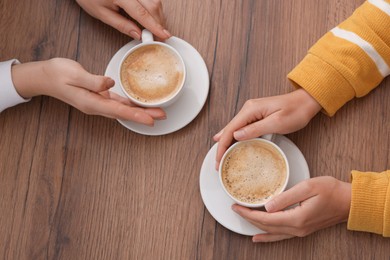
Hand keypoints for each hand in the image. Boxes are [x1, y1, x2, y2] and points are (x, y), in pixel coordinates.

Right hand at [12, 58, 165, 125]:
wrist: (44, 77)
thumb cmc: (57, 74)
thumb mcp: (74, 74)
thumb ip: (93, 80)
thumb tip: (110, 83)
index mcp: (91, 102)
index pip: (119, 111)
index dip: (136, 116)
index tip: (151, 120)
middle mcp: (96, 106)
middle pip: (124, 113)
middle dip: (144, 115)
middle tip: (162, 115)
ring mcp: (97, 103)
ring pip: (123, 109)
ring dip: (139, 110)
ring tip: (156, 111)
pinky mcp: (98, 97)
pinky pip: (117, 103)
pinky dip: (129, 104)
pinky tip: (138, 103)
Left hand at [76, 0, 170, 39]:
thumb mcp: (101, 13)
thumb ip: (121, 24)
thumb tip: (137, 34)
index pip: (142, 14)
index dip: (155, 26)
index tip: (163, 35)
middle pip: (153, 5)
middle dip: (159, 22)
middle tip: (160, 36)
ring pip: (155, 0)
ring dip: (158, 15)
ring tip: (155, 27)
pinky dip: (154, 7)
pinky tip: (151, 15)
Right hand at [214, 89, 321, 168]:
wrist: (306, 102)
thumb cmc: (295, 111)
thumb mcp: (277, 122)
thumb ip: (256, 129)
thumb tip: (236, 135)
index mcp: (250, 110)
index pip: (230, 129)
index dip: (222, 146)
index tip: (218, 159)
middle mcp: (248, 109)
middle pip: (228, 130)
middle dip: (221, 147)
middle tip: (218, 164)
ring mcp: (251, 112)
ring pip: (233, 130)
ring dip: (226, 143)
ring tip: (221, 158)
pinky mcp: (256, 116)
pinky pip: (241, 129)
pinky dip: (234, 138)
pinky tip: (228, 144)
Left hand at [232, 176, 350, 241]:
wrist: (349, 202)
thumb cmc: (331, 190)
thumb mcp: (308, 187)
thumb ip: (286, 197)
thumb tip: (267, 206)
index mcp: (296, 218)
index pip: (265, 219)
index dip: (248, 213)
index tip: (236, 206)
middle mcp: (297, 228)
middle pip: (266, 226)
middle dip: (249, 219)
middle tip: (235, 209)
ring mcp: (300, 231)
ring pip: (272, 232)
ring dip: (256, 227)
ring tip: (243, 221)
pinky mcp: (303, 229)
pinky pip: (280, 235)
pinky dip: (268, 236)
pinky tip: (260, 237)